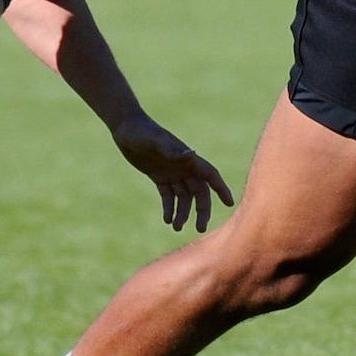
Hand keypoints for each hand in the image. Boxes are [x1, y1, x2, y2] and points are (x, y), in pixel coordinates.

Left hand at [111, 113, 233, 231]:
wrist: (125, 127)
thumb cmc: (142, 131)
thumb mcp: (155, 140)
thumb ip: (172, 150)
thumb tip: (192, 155)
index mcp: (188, 158)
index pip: (209, 175)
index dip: (221, 188)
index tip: (229, 203)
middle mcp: (184, 166)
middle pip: (199, 192)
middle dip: (201, 210)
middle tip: (200, 228)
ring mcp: (172, 172)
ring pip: (183, 197)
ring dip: (182, 212)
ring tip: (176, 227)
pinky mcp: (159, 177)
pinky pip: (168, 196)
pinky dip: (169, 208)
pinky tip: (167, 219)